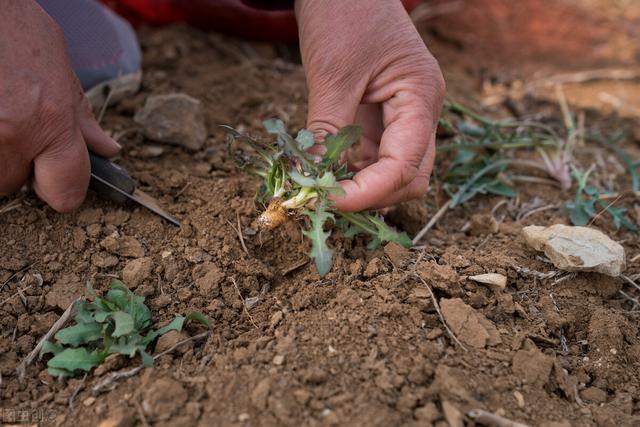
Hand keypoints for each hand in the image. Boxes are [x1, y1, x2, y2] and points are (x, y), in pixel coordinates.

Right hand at [0, 0, 119, 211]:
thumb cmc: (14, 27)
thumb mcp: (60, 69)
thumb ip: (81, 117)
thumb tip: (108, 150)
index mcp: (50, 121)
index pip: (66, 191)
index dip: (62, 190)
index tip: (55, 181)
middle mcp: (14, 133)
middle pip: (15, 184)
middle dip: (18, 164)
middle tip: (15, 128)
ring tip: (0, 114)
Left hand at [295, 0, 443, 210]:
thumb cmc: (344, 13)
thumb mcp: (332, 74)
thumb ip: (325, 131)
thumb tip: (313, 182)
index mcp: (421, 96)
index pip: (406, 165)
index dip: (370, 192)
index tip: (331, 202)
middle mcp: (419, 113)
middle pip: (410, 178)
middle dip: (372, 196)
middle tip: (327, 200)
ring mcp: (403, 118)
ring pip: (393, 173)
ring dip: (360, 188)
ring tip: (322, 188)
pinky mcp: (382, 119)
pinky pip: (373, 158)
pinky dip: (351, 172)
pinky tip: (326, 172)